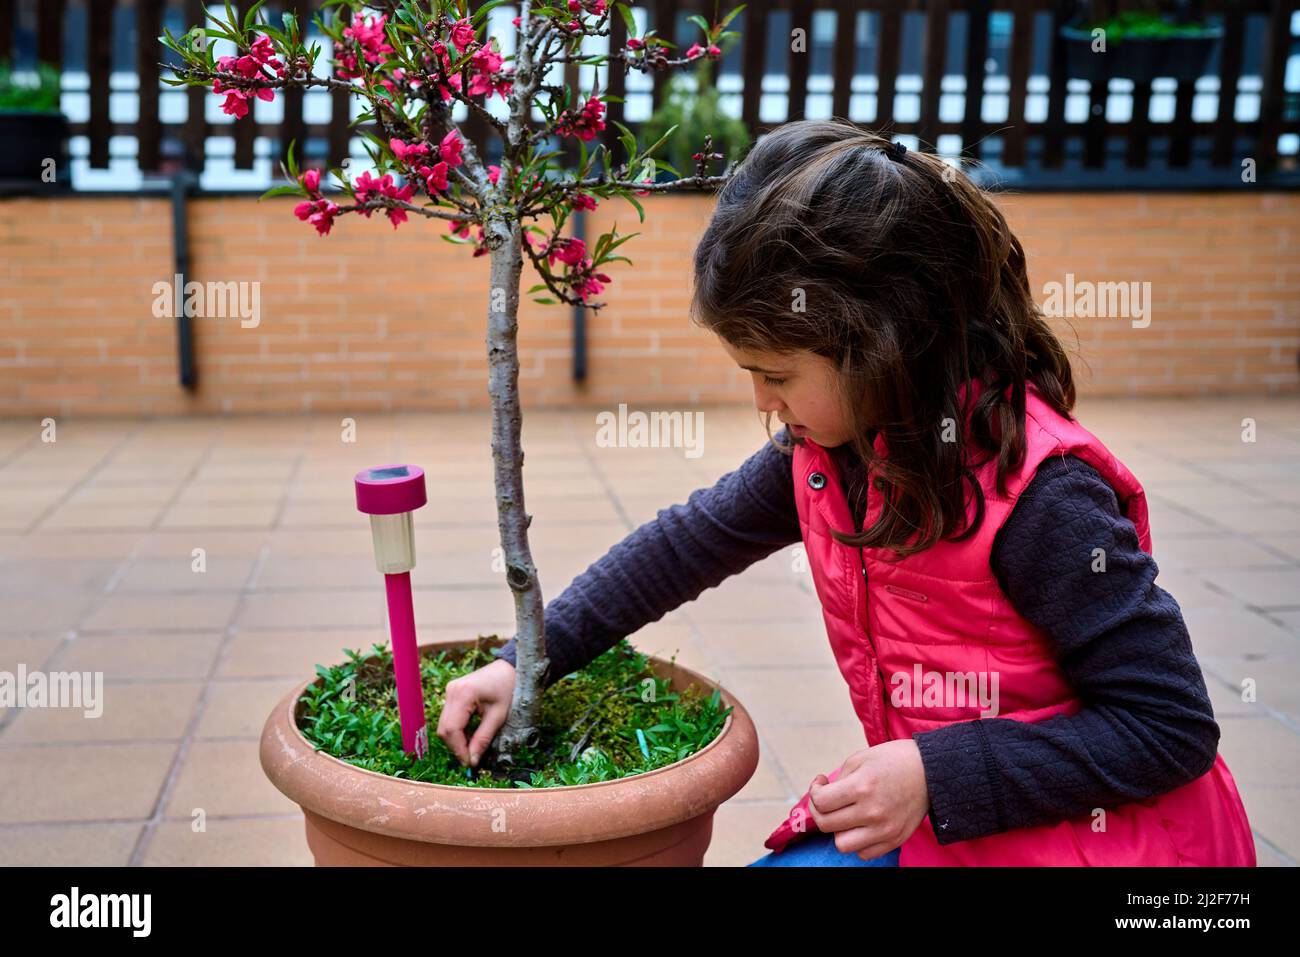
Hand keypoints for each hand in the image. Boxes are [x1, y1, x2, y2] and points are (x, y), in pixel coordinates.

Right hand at [436, 658, 514, 767]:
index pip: (452, 729)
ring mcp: (450, 690)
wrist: (510, 668)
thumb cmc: (509, 689)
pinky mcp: (452, 693)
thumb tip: (472, 761)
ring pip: (444, 724)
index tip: (470, 764)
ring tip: (473, 747)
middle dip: (456, 747)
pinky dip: (457, 730)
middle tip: (471, 758)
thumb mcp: (499, 716)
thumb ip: (483, 739)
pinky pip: (448, 717)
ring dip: (456, 739)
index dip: (459, 750)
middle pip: (444, 728)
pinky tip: (470, 734)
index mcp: (464, 694)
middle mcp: (452, 691)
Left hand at [806, 739, 930, 860]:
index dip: (813, 792)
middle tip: (827, 799)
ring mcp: (885, 829)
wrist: (930, 771)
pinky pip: (864, 853)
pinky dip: (858, 842)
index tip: (821, 784)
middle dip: (820, 811)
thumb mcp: (860, 759)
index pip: (820, 802)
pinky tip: (861, 825)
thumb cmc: (893, 760)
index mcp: (862, 787)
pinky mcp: (895, 839)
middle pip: (827, 825)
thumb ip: (838, 780)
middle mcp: (872, 812)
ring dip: (839, 830)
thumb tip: (822, 796)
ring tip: (845, 815)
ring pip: (843, 845)